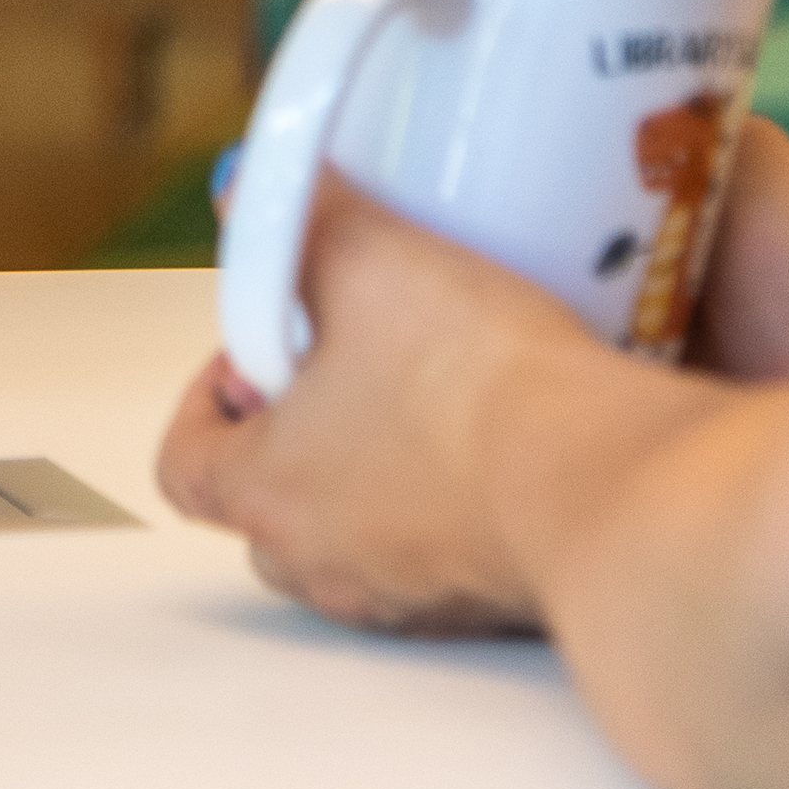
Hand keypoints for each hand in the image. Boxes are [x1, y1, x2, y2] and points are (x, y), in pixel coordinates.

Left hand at [158, 181, 600, 634]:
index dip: (202, 401)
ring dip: (365, 471)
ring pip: (349, 536)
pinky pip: (434, 558)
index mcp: (267, 492)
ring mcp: (406, 597)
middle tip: (338, 359)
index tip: (247, 353)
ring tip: (421, 393)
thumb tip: (245, 183)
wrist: (607, 483)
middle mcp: (326, 564)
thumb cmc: (482, 396)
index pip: (181, 466)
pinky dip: (443, 508)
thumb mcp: (373, 260)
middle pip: (263, 502)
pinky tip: (491, 441)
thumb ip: (302, 217)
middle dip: (288, 428)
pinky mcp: (481, 605)